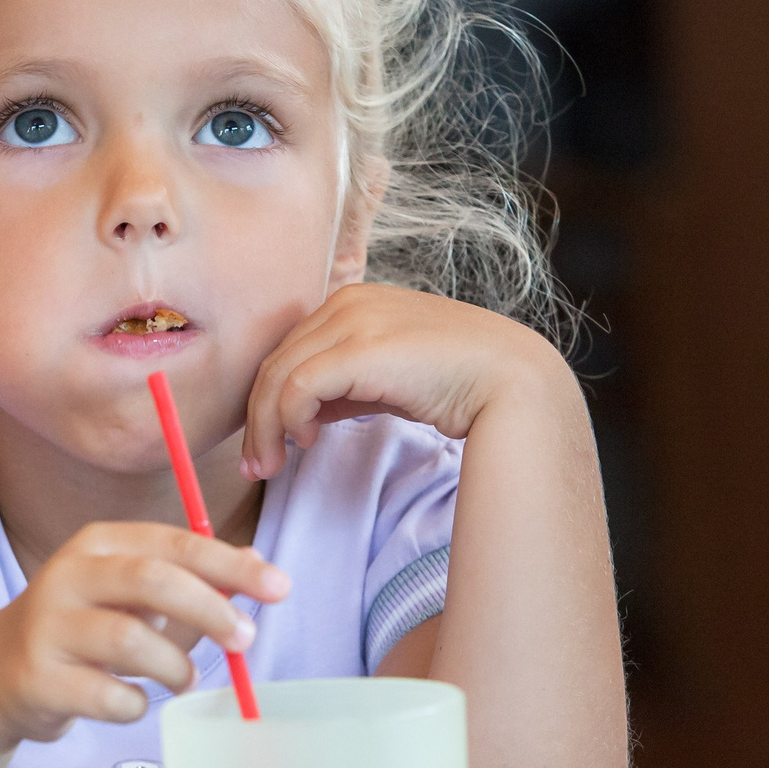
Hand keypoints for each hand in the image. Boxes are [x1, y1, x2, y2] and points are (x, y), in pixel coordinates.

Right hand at [0, 522, 288, 744]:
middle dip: (211, 609)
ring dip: (175, 667)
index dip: (231, 565)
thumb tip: (259, 566)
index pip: (175, 543)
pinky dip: (135, 704)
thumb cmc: (83, 626)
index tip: (279, 587)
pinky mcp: (38, 678)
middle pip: (153, 580)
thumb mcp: (131, 592)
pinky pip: (108, 697)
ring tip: (184, 679)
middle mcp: (67, 575)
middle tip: (245, 639)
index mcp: (98, 544)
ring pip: (132, 641)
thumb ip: (191, 578)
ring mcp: (48, 626)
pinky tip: (131, 701)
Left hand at [241, 283, 576, 479]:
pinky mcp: (360, 349)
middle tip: (255, 465)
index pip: (290, 350)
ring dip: (265, 427)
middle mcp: (349, 302)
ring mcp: (353, 320)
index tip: (266, 443)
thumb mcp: (389, 380)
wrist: (514, 382)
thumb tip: (303, 417)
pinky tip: (305, 443)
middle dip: (258, 418)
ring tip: (268, 466)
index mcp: (355, 301)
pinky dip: (288, 419)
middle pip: (275, 361)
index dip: (269, 398)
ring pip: (278, 375)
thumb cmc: (459, 384)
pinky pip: (297, 386)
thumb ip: (346, 388)